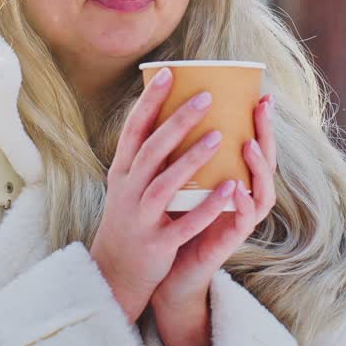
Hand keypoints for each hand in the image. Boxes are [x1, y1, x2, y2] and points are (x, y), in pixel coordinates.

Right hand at [88, 67, 243, 322]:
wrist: (115, 272)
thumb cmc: (131, 218)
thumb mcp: (127, 184)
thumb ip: (144, 154)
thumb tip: (168, 112)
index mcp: (122, 172)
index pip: (134, 130)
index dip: (150, 101)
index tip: (171, 73)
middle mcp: (128, 191)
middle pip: (152, 150)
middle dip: (178, 121)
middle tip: (206, 97)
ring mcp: (142, 217)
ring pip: (166, 183)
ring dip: (192, 159)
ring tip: (219, 136)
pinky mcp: (159, 243)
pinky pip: (186, 223)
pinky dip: (207, 206)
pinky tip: (230, 189)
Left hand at [151, 94, 278, 345]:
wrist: (163, 268)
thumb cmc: (173, 217)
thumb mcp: (177, 179)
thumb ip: (183, 151)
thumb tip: (171, 106)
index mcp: (232, 178)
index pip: (253, 145)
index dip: (260, 123)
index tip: (260, 94)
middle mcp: (242, 197)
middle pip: (265, 163)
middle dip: (267, 135)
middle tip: (261, 109)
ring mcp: (238, 219)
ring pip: (261, 192)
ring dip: (258, 168)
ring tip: (249, 145)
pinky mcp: (228, 242)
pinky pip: (241, 222)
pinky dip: (241, 204)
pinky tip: (236, 187)